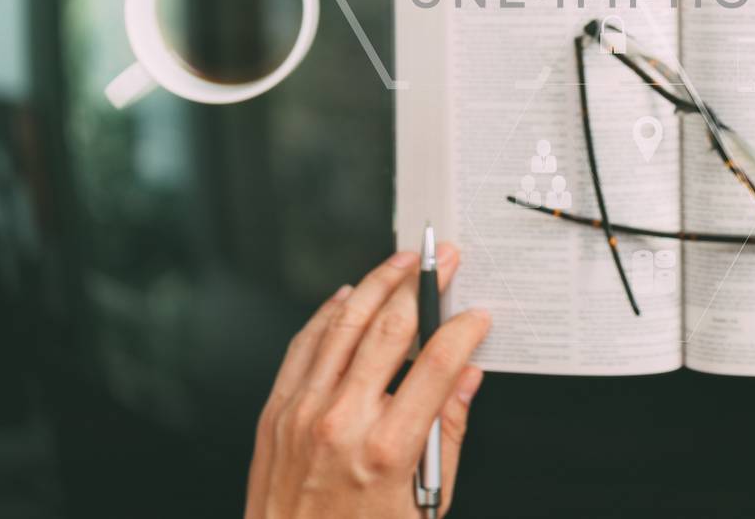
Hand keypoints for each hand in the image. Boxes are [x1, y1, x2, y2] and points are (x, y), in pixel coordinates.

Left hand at [245, 244, 491, 518]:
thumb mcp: (424, 503)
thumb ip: (448, 431)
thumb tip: (467, 379)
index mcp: (387, 449)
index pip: (438, 364)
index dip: (464, 331)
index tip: (478, 316)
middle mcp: (341, 422)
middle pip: (390, 329)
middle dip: (423, 285)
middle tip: (442, 258)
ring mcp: (303, 412)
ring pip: (343, 324)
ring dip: (377, 283)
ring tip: (400, 262)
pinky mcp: (276, 412)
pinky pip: (304, 345)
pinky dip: (328, 313)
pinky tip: (348, 297)